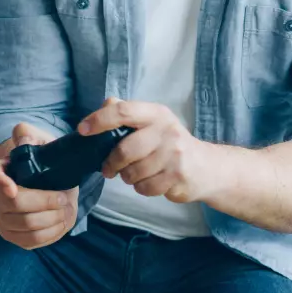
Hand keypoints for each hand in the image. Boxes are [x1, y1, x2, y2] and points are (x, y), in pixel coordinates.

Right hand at [0, 123, 77, 248]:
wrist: (51, 180)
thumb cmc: (43, 159)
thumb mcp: (39, 141)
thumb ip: (29, 135)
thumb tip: (24, 139)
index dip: (1, 184)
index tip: (13, 190)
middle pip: (14, 206)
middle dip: (43, 202)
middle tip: (64, 197)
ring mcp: (2, 219)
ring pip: (25, 226)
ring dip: (51, 219)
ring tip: (66, 209)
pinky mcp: (14, 236)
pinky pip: (31, 241)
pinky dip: (51, 233)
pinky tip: (61, 222)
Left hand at [79, 98, 219, 202]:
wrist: (208, 167)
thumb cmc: (170, 143)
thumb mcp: (152, 122)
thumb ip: (127, 113)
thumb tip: (105, 104)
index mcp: (156, 114)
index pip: (123, 111)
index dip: (99, 120)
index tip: (82, 130)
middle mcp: (167, 131)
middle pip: (125, 149)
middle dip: (111, 163)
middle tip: (108, 169)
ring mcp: (175, 154)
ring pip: (133, 172)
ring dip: (127, 177)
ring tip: (134, 174)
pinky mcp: (178, 176)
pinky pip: (145, 187)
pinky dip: (141, 188)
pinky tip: (149, 181)